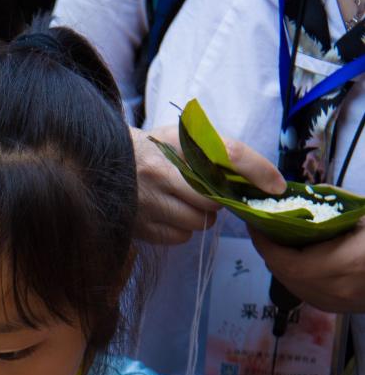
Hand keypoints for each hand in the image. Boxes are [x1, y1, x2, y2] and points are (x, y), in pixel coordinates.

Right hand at [135, 125, 285, 244]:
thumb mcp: (179, 137)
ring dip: (201, 217)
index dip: (257, 170)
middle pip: (214, 199)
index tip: (277, 186)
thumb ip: (213, 148)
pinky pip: (179, 238)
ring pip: (198, 222)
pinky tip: (172, 216)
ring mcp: (146, 204)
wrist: (98, 164)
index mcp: (173, 144)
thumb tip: (257, 174)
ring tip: (188, 205)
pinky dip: (182, 231)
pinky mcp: (138, 226)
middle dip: (219, 200)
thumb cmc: (148, 149)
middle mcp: (159, 174)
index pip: (228, 154)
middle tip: (210, 194)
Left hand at [252, 225, 364, 312]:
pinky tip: (298, 259)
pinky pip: (303, 291)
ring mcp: (331, 302)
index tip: (254, 223)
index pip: (283, 260)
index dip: (263, 243)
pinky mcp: (334, 307)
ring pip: (291, 285)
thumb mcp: (363, 223)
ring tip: (278, 242)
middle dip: (269, 251)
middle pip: (283, 274)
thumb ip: (331, 217)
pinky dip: (295, 275)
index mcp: (337, 265)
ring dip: (280, 264)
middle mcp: (329, 290)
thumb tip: (303, 207)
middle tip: (265, 229)